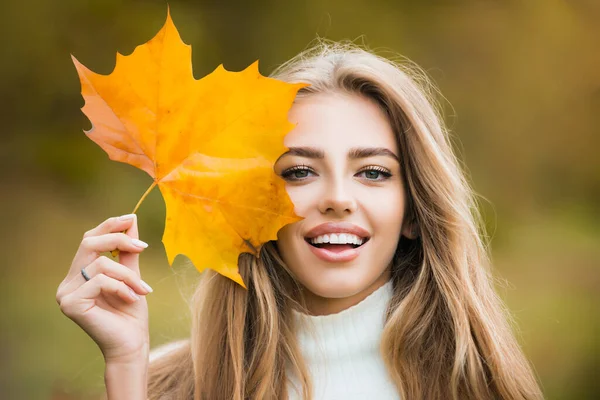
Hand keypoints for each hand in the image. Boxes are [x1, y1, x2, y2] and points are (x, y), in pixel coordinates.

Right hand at [56, 214, 151, 363]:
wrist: (132, 344)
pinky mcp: (71, 304)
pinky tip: (132, 298)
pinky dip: (121, 286)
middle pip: (89, 243)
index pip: (89, 239)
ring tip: (143, 289)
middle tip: (142, 247)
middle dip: (118, 240)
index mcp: (78, 274)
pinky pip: (100, 281)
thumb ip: (128, 251)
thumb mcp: (132, 275)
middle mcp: (67, 282)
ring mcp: (66, 294)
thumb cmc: (131, 313)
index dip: (109, 226)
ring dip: (128, 274)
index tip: (132, 219)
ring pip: (100, 264)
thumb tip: (131, 220)